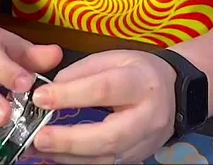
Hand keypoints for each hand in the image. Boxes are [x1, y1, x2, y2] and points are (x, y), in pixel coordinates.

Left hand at [30, 50, 176, 163]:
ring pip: (107, 157)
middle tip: (39, 137)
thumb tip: (50, 90)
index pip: (103, 90)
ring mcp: (145, 142)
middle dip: (70, 139)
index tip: (40, 98)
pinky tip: (54, 155)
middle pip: (109, 136)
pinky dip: (77, 161)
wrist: (174, 92)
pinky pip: (106, 164)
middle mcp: (147, 117)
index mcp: (141, 84)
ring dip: (69, 155)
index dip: (69, 95)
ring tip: (38, 148)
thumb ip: (80, 72)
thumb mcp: (112, 58)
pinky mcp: (137, 157)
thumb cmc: (138, 72)